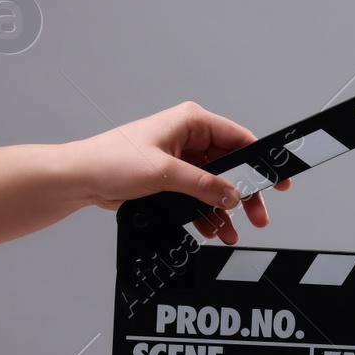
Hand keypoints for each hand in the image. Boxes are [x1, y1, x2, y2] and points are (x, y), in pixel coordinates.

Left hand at [67, 101, 292, 243]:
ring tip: (232, 231)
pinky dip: (207, 213)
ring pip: (216, 185)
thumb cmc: (109, 161)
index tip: (277, 180)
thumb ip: (203, 185)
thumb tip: (232, 195)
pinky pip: (199, 196)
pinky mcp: (171, 178)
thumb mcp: (164, 172)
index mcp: (191, 122)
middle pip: (231, 166)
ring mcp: (180, 159)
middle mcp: (188, 138)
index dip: (261, 160)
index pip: (239, 139)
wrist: (78, 179)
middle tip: (258, 215)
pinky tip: (211, 228)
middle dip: (244, 194)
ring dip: (224, 210)